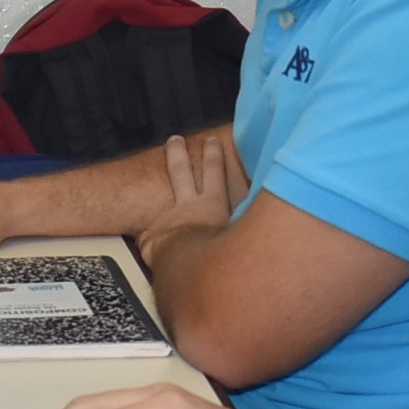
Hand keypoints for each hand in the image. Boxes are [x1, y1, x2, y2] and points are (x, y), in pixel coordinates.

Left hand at [136, 133, 247, 270]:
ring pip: (159, 201)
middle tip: (174, 139)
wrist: (189, 269)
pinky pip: (149, 236)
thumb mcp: (238, 234)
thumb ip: (243, 223)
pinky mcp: (150, 235)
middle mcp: (187, 206)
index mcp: (211, 204)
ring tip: (145, 183)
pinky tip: (145, 244)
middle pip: (181, 172)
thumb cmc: (219, 256)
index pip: (214, 172)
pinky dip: (150, 240)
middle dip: (178, 154)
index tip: (212, 140)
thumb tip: (262, 220)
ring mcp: (167, 219)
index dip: (213, 155)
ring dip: (153, 197)